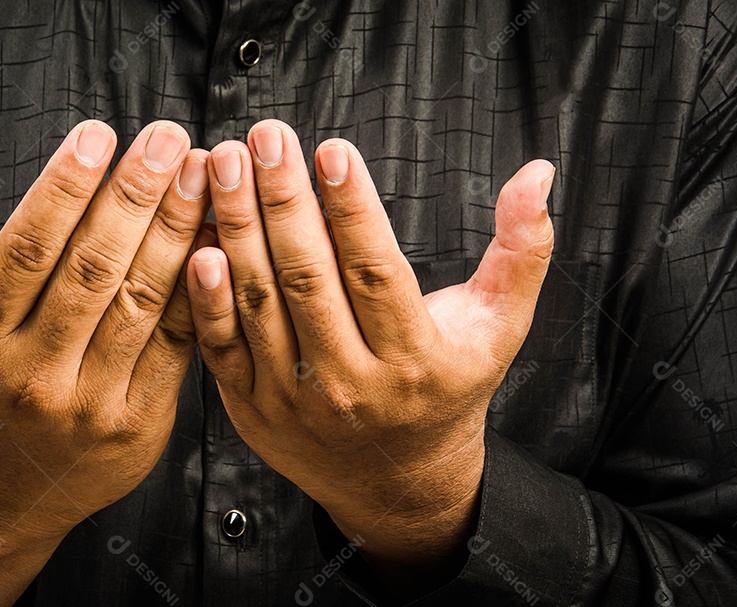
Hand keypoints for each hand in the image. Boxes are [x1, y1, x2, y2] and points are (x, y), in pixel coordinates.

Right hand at [0, 119, 209, 605]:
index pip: (26, 250)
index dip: (65, 188)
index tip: (98, 134)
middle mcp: (30, 374)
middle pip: (92, 269)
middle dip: (136, 196)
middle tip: (169, 139)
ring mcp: (88, 403)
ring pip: (140, 302)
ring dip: (177, 232)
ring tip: (202, 174)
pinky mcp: (137, 424)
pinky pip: (176, 345)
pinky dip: (200, 290)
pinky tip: (217, 239)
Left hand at [186, 120, 553, 586]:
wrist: (396, 480)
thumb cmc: (446, 390)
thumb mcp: (497, 326)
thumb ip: (520, 250)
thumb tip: (537, 174)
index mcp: (414, 360)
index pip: (377, 271)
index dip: (352, 208)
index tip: (331, 150)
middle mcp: (351, 383)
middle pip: (309, 279)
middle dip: (283, 200)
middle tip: (265, 138)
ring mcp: (295, 398)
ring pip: (261, 303)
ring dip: (238, 228)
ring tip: (226, 166)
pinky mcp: (252, 407)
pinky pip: (222, 345)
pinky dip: (207, 296)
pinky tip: (199, 244)